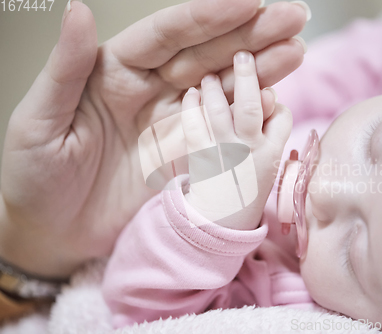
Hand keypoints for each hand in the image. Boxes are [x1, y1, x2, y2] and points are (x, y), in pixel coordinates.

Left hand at [0, 0, 307, 276]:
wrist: (54, 234)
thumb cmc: (36, 179)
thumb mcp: (40, 123)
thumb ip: (65, 69)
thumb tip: (77, 9)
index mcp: (115, 72)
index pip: (169, 34)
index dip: (209, 17)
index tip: (249, 1)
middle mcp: (151, 89)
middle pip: (208, 54)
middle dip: (251, 34)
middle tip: (292, 17)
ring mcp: (175, 122)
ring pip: (224, 87)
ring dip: (261, 68)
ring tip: (296, 49)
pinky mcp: (188, 154)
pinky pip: (225, 128)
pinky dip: (252, 111)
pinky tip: (277, 93)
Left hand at [181, 51, 291, 229]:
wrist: (221, 224)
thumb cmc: (247, 190)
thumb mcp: (269, 165)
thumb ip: (270, 133)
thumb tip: (266, 95)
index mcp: (273, 153)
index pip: (281, 116)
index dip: (274, 102)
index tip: (266, 96)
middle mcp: (251, 151)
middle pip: (250, 107)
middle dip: (247, 76)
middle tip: (242, 54)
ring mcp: (225, 154)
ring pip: (221, 113)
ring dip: (216, 89)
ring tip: (211, 75)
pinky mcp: (201, 158)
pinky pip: (194, 128)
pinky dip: (191, 108)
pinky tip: (191, 94)